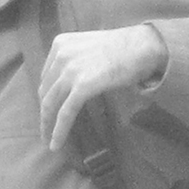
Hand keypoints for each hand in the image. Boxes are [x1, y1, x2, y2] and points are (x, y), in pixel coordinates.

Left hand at [39, 25, 167, 151]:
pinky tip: (56, 144)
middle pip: (46, 92)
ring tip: (49, 142)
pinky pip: (65, 113)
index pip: (46, 77)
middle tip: (45, 131)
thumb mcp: (90, 48)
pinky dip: (59, 131)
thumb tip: (69, 86)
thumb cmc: (123, 48)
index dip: (46, 98)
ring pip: (51, 105)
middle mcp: (60, 55)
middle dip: (44, 114)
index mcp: (60, 44)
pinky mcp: (82, 86)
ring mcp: (70, 70)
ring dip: (48, 126)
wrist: (143, 46)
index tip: (48, 112)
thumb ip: (75, 61)